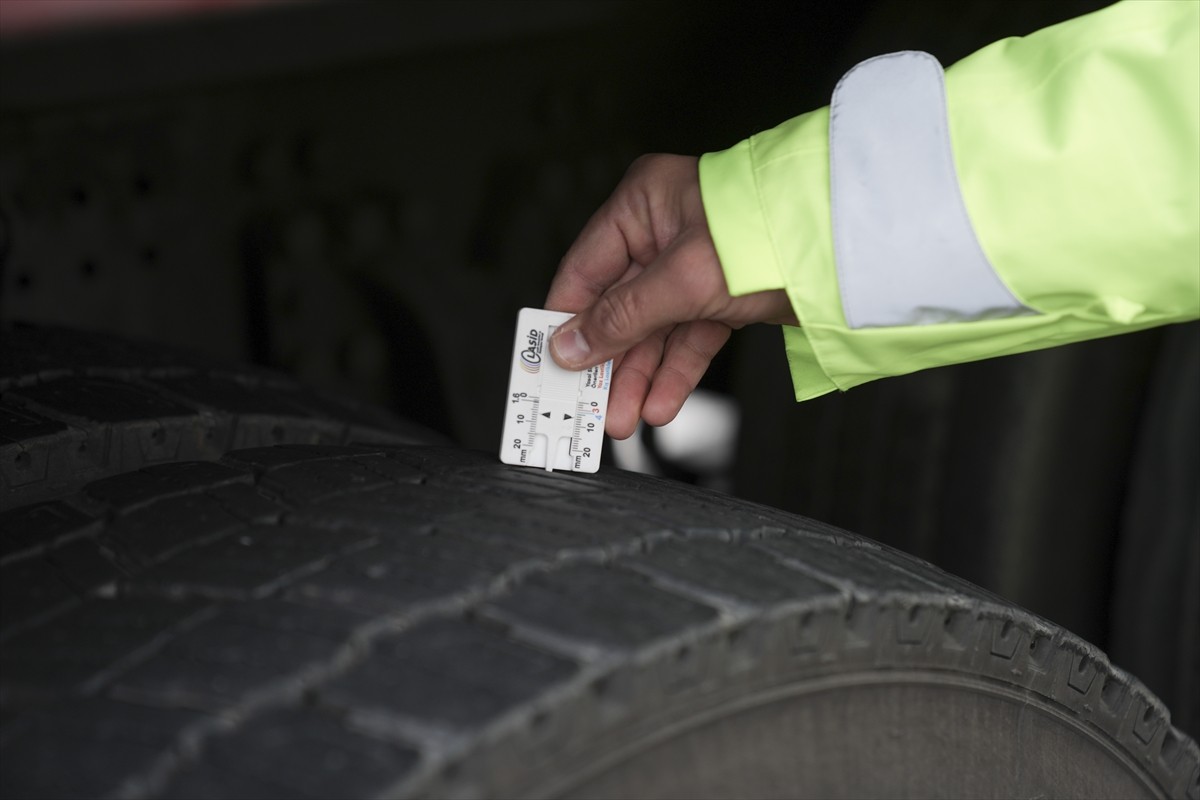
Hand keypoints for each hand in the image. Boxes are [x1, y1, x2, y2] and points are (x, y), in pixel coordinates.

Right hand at [545, 154, 795, 439]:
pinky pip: (688, 341)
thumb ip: (622, 317)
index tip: (548, 362)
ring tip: (622, 419)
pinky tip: (660, 404)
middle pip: (618, 308)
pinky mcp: (723, 297)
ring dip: (638, 377)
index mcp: (642, 206)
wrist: (845, 248)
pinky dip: (674, 373)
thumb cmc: (767, 232)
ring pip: (652, 331)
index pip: (585, 270)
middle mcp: (663, 233)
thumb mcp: (681, 280)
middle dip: (606, 361)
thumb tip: (568, 346)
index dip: (565, 319)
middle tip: (587, 405)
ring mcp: (694, 267)